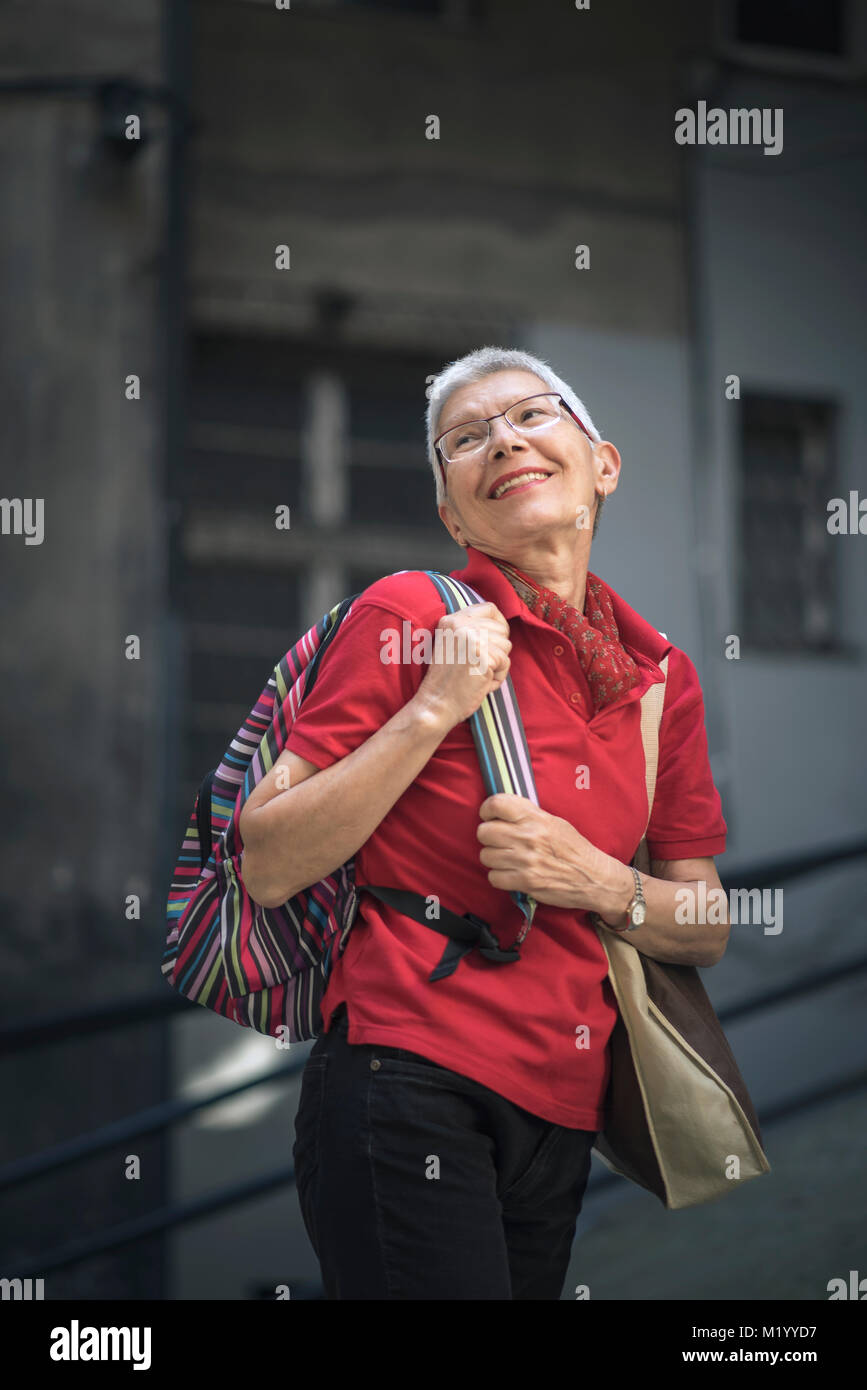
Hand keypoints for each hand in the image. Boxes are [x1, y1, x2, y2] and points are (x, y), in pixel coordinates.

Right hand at [413, 602, 511, 730]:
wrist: (436, 705)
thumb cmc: (448, 681)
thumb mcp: (452, 645)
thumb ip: (470, 631)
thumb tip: (501, 624)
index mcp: (451, 620)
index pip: (490, 609)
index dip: (499, 625)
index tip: (493, 643)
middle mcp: (460, 624)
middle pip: (502, 629)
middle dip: (498, 650)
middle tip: (478, 666)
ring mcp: (471, 638)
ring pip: (506, 645)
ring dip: (498, 665)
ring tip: (478, 675)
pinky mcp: (482, 655)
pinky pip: (505, 662)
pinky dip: (498, 677)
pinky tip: (481, 683)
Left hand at [476, 793, 632, 916]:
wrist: (594, 878)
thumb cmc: (575, 849)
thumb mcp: (555, 823)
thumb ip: (529, 816)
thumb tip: (503, 812)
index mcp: (536, 818)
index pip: (497, 804)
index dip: (487, 810)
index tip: (489, 816)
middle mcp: (529, 837)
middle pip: (484, 832)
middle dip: (488, 837)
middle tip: (497, 841)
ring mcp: (526, 860)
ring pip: (486, 855)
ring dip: (493, 858)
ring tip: (506, 859)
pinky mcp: (526, 882)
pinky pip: (494, 877)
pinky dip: (499, 877)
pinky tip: (510, 874)